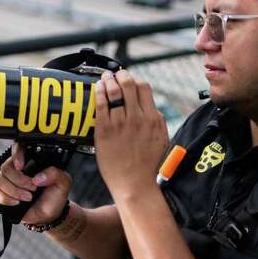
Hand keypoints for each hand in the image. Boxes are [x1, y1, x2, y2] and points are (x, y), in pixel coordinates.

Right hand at [0, 143, 72, 224]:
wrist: (50, 214)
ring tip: (28, 197)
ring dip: (14, 190)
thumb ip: (55, 174)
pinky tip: (17, 203)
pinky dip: (6, 199)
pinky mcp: (3, 194)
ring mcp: (8, 182)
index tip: (21, 166)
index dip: (16, 155)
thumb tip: (38, 177)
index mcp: (31, 161)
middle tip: (33, 188)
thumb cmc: (55, 195)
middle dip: (19, 180)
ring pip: (0, 180)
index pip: (17, 149)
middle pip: (6, 167)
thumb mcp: (63, 182)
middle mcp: (17, 169)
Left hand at [94, 70, 168, 199]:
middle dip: (121, 75)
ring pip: (114, 90)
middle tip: (115, 74)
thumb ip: (156, 121)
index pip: (144, 88)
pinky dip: (98, 92)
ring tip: (105, 78)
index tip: (129, 80)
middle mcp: (138, 117)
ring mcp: (121, 123)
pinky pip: (101, 104)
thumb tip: (151, 108)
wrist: (135, 184)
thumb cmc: (147, 166)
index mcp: (153, 118)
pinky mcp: (105, 130)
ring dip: (108, 80)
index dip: (135, 80)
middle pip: (129, 84)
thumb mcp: (160, 139)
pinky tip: (97, 88)